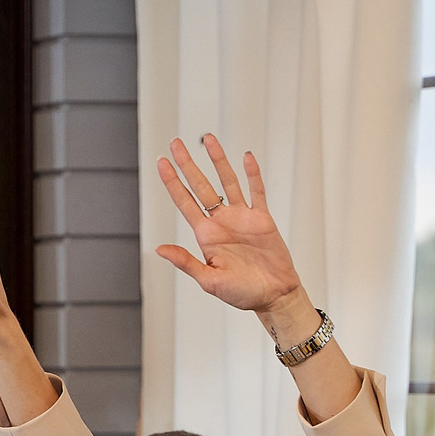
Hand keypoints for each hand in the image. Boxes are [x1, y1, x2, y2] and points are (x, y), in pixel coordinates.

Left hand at [154, 135, 310, 335]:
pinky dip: (252, 174)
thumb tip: (160, 249)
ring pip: (227, 182)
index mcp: (205, 235)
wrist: (274, 296)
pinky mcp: (262, 219)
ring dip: (218, 161)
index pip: (184, 202)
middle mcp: (221, 222)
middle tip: (176, 143)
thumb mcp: (210, 281)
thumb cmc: (241, 294)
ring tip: (208, 139)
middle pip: (201, 186)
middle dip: (187, 164)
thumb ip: (186, 262)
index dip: (172, 182)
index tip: (161, 162)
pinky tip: (246, 156)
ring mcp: (241, 218)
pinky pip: (257, 192)